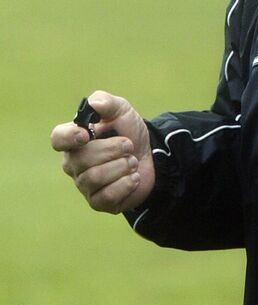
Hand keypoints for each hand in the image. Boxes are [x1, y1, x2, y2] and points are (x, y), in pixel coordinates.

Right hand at [50, 91, 154, 212]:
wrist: (152, 156)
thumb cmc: (129, 132)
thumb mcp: (122, 111)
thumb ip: (106, 102)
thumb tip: (94, 104)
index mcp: (74, 139)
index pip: (58, 139)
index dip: (69, 138)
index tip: (86, 135)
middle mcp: (74, 163)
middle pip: (82, 160)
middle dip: (112, 150)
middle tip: (129, 146)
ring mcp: (84, 184)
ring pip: (94, 178)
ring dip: (121, 167)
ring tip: (133, 162)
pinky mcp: (98, 201)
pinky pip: (106, 196)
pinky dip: (126, 184)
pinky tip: (134, 177)